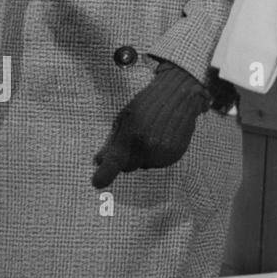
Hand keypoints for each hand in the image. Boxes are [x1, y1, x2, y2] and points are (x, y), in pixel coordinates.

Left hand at [91, 61, 208, 187]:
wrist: (180, 95)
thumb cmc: (147, 103)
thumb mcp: (124, 118)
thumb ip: (111, 141)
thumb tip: (98, 161)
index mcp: (132, 135)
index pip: (115, 161)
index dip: (104, 174)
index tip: (96, 183)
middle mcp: (149, 147)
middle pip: (128, 167)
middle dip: (127, 157)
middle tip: (135, 136)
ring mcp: (164, 152)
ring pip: (144, 165)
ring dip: (144, 155)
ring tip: (152, 133)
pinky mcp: (175, 154)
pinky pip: (159, 162)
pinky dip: (158, 154)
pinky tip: (162, 137)